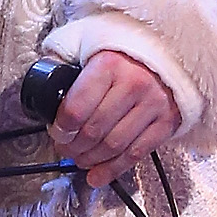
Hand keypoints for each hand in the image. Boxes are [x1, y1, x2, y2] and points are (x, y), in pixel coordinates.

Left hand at [48, 52, 180, 179]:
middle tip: (65, 149)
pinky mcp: (166, 121)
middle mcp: (134, 84)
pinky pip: (136, 153)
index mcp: (109, 65)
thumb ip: (68, 60)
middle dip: (73, 147)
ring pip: (114, 145)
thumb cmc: (125, 50)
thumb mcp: (91, 41)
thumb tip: (46, 86)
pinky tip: (98, 175)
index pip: (77, 108)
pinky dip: (114, 169)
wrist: (171, 50)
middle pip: (94, 131)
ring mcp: (152, 105)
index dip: (61, 128)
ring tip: (80, 160)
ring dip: (91, 159)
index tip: (56, 133)